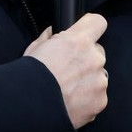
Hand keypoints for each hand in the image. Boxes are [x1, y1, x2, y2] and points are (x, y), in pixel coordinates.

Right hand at [24, 13, 108, 128]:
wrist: (31, 108)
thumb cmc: (30, 78)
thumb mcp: (35, 49)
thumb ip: (48, 38)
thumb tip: (52, 33)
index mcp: (78, 41)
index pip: (98, 23)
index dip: (91, 27)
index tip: (86, 33)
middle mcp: (93, 58)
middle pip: (98, 52)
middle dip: (86, 58)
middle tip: (69, 69)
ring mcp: (99, 81)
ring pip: (99, 75)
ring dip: (88, 80)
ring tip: (68, 90)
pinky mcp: (101, 101)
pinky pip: (98, 95)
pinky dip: (88, 99)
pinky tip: (72, 102)